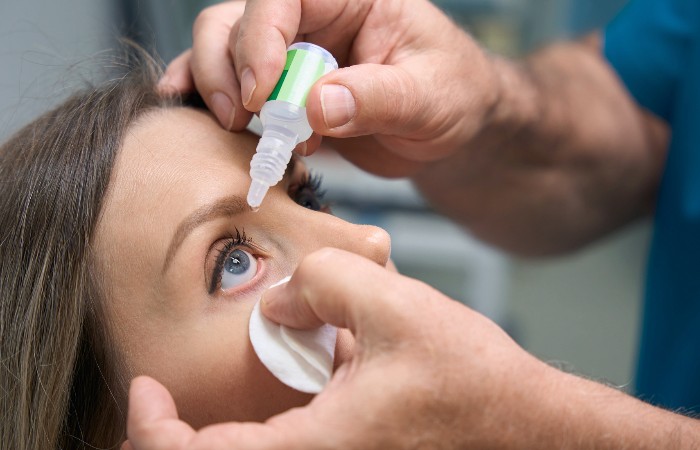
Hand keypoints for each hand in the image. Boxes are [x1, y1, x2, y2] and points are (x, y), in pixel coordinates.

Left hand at [123, 248, 551, 448]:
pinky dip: (276, 417)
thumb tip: (279, 302)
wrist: (530, 430)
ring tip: (233, 377)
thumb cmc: (473, 383)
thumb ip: (323, 282)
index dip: (153, 426)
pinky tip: (307, 368)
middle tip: (156, 399)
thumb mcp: (395, 306)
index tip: (141, 387)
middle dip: (175, 435)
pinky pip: (295, 444)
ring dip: (227, 426)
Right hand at [161, 0, 500, 176]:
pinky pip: (232, 86)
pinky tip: (200, 118)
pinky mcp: (282, 91)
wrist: (448, 127)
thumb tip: (316, 108)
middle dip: (227, 65)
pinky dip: (209, 99)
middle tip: (241, 115)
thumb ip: (377, 99)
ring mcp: (291, 53)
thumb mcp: (429, 97)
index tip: (262, 93)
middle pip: (237, 19)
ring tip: (237, 128)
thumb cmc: (451, 94)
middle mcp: (312, 18)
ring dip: (215, 86)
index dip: (261, 37)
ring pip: (221, 48)